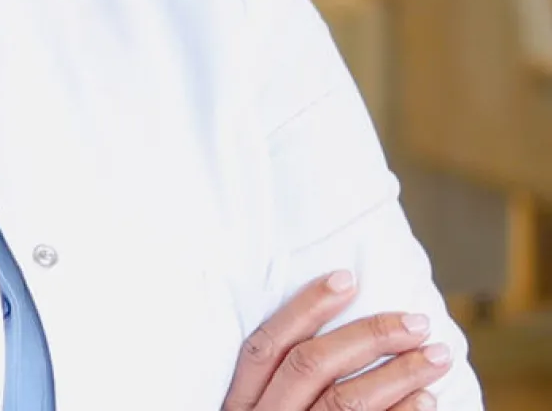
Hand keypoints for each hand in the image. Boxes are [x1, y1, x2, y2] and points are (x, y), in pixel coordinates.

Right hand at [222, 272, 453, 410]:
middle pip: (311, 366)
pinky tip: (428, 400)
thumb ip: (279, 388)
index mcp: (239, 409)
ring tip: (436, 356)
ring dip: (397, 374)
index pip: (267, 346)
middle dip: (367, 336)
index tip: (347, 278)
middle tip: (417, 321)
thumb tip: (334, 334)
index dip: (305, 308)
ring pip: (345, 403)